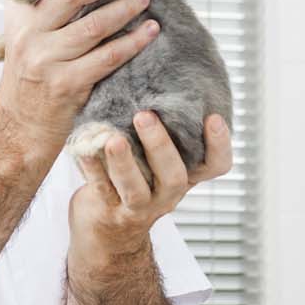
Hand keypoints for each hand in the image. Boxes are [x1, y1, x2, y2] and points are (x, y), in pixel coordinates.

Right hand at [0, 0, 159, 153]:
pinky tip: (149, 31)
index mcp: (17, 12)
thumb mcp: (25, 34)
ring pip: (95, 24)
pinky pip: (108, 57)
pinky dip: (133, 41)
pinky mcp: (67, 84)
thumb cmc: (30, 76)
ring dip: (126, 7)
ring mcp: (46, 59)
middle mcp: (28, 32)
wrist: (18, 128)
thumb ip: (45, 5)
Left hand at [69, 111, 233, 260]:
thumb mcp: (157, 160)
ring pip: (135, 189)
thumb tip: (160, 73)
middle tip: (144, 115)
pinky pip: (101, 189)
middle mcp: (167, 195)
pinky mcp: (109, 211)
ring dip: (124, 162)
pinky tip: (84, 148)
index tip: (213, 117)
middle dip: (160, 145)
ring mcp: (138, 208)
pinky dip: (92, 168)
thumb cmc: (136, 179)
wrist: (108, 231)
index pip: (216, 166)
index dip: (220, 144)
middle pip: (174, 177)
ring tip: (113, 139)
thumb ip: (164, 131)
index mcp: (185, 176)